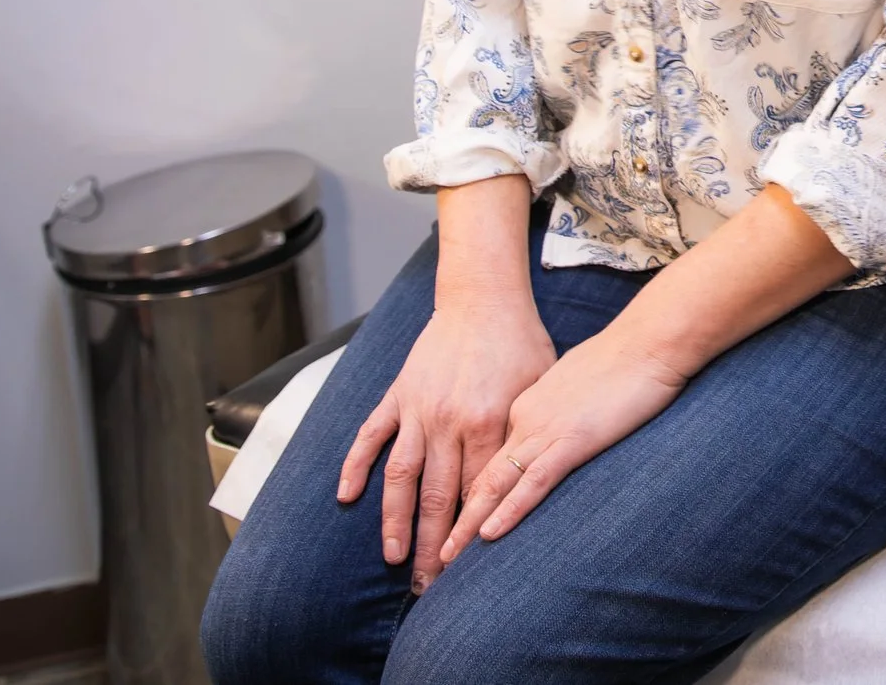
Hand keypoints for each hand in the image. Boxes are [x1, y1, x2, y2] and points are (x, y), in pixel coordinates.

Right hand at [337, 292, 554, 590]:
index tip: (469, 571)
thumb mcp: (538, 389)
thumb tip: (525, 482)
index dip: (473, 534)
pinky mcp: (398, 394)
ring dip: (395, 520)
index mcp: (488, 423)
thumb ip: (525, 435)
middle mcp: (449, 422)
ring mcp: (418, 409)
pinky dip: (356, 465)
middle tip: (429, 586)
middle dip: (434, 546)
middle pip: (439, 497)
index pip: (478, 493)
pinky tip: (347, 497)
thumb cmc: (521, 344)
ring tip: (394, 557)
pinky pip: (371, 435)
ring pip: (402, 476)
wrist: (484, 299)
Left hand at [440, 327, 688, 563]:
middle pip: (479, 475)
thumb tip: (555, 427)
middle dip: (453, 519)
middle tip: (433, 556)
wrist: (649, 341)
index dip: (465, 494)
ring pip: (495, 483)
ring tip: (447, 558)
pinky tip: (489, 534)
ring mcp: (546, 430)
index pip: (485, 457)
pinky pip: (534, 481)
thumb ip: (556, 408)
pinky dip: (509, 510)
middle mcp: (524, 419)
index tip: (448, 524)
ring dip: (468, 525)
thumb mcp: (576, 384)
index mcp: (524, 405)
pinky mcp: (574, 440)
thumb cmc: (622, 359)